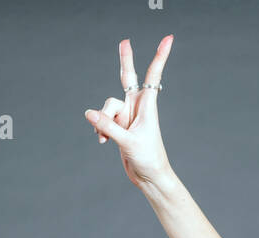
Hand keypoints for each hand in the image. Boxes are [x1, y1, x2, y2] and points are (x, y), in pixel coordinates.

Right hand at [84, 36, 173, 191]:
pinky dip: (100, 129)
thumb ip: (108, 127)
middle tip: (124, 41)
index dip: (159, 57)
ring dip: (103, 120)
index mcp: (147, 106)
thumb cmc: (148, 159)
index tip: (168, 39)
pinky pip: (103, 120)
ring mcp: (127, 116)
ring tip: (105, 137)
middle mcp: (137, 107)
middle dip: (125, 60)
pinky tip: (103, 141)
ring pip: (108, 105)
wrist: (149, 177)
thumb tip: (89, 114)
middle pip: (128, 77)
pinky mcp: (119, 126)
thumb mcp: (128, 142)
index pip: (153, 76)